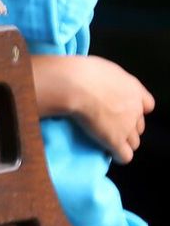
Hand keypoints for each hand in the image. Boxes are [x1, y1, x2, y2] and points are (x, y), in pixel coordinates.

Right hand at [31, 54, 152, 162]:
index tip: (122, 109)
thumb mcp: (105, 69)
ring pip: (134, 142)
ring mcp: (127, 126)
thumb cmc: (85, 72)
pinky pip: (125, 156)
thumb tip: (105, 84)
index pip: (147, 105)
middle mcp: (135, 109)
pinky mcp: (115, 140)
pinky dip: (118, 155)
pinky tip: (108, 151)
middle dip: (129, 127)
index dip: (136, 109)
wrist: (77, 85)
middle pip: (139, 126)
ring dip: (123, 142)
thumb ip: (112, 82)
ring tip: (107, 140)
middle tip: (110, 125)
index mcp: (134, 90)